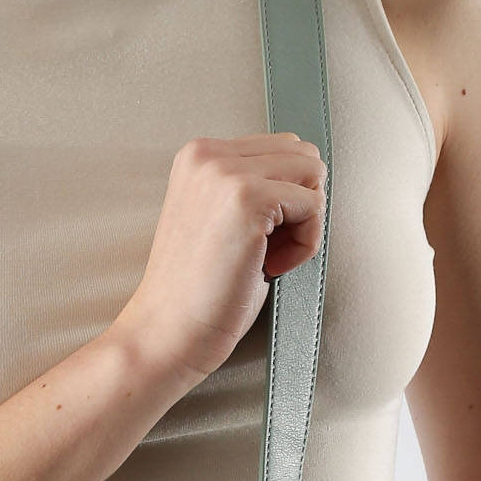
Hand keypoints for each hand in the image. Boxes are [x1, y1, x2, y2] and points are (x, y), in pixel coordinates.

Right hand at [110, 132, 326, 382]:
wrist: (167, 332)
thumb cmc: (197, 292)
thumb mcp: (220, 219)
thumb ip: (252, 189)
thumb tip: (308, 181)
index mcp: (199, 155)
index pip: (282, 148)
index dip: (284, 199)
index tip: (255, 240)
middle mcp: (209, 154)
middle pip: (302, 155)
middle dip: (299, 205)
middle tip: (266, 251)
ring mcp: (227, 173)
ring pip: (312, 174)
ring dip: (304, 222)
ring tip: (267, 258)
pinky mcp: (248, 198)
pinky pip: (314, 206)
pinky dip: (305, 244)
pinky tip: (270, 268)